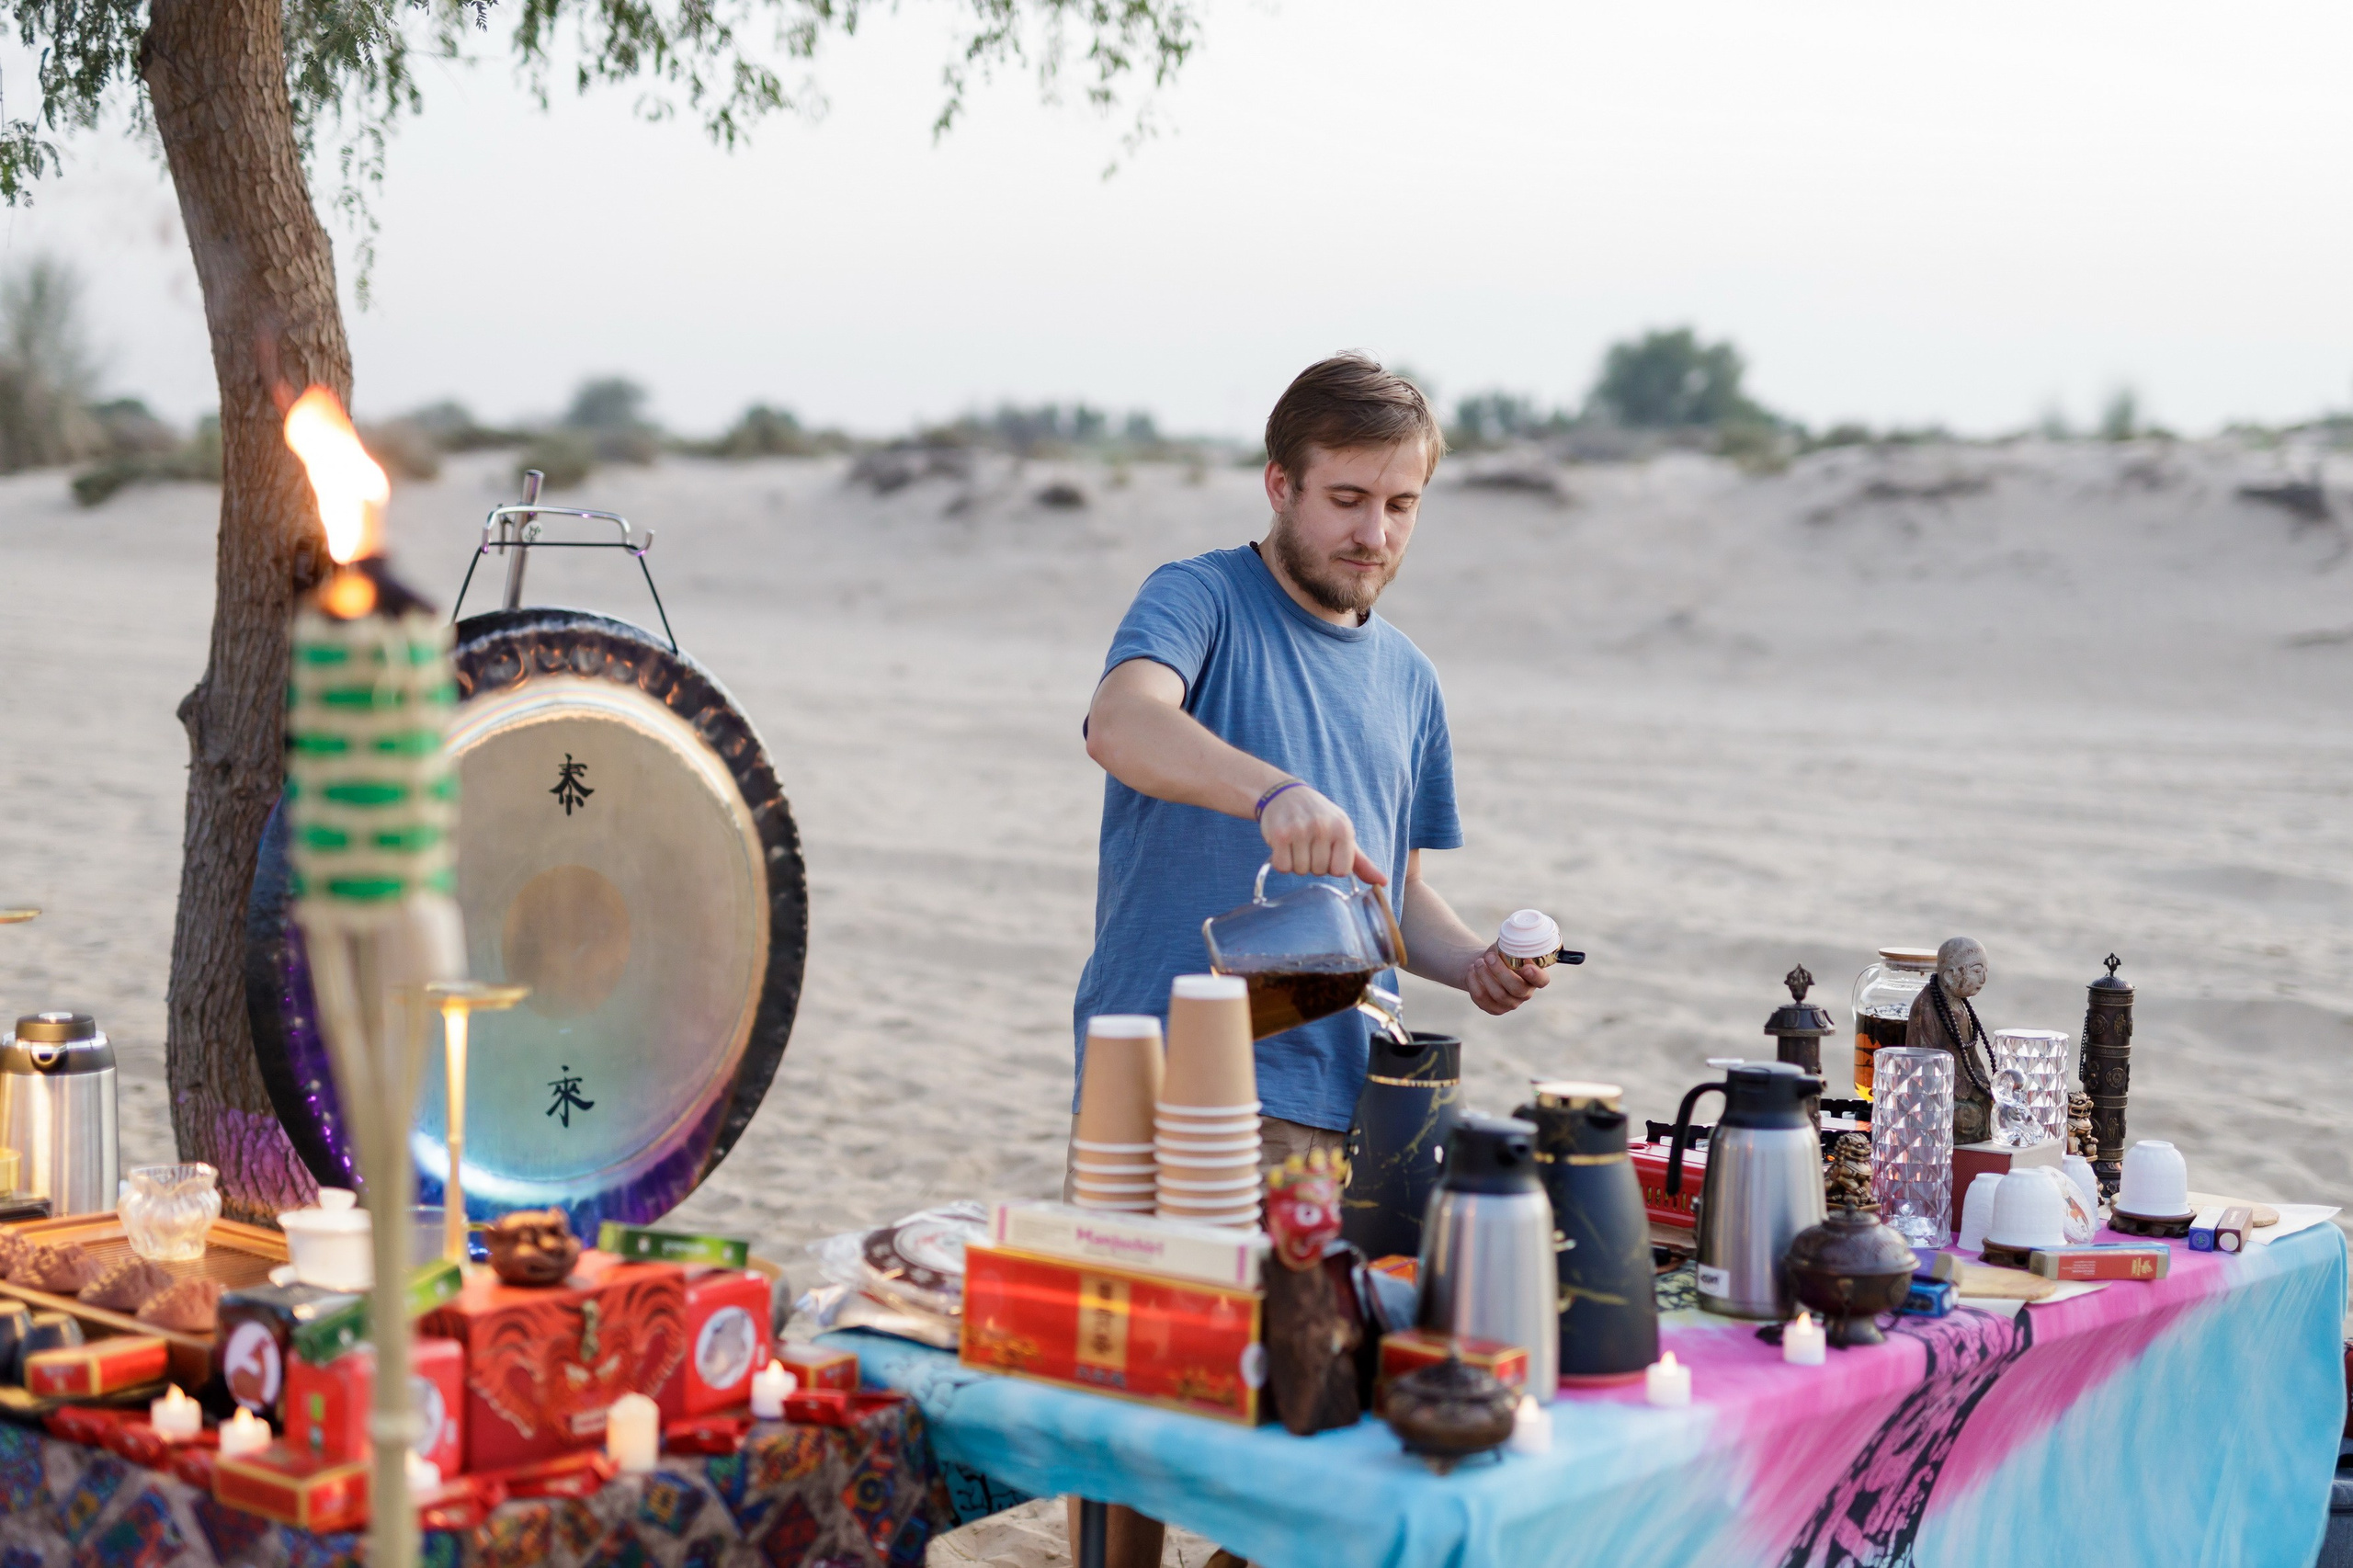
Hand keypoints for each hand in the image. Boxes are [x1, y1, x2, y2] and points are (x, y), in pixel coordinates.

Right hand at [1258, 784, 1384, 883]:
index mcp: (1343, 828)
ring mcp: (1300, 830)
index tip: (1327, 850)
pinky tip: (1284, 845)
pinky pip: (1282, 867)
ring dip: (1296, 862)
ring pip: (1300, 871)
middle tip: (1308, 843)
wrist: (1285, 794)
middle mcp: (1323, 827)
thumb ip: (1361, 862)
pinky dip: (1281, 861)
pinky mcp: (1279, 835)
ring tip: (1296, 842)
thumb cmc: (1319, 818)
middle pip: (1319, 872)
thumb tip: (1383, 882)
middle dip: (1312, 863)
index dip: (1331, 866)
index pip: (1341, 871)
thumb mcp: (1343, 834)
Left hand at [1466, 945, 1547, 1015]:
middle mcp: (1525, 993)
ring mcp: (1510, 1003)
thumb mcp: (1508, 946)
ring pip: (1498, 994)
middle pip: (1516, 988)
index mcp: (1534, 977)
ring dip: (1485, 975)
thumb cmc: (1501, 953)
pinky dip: (1473, 982)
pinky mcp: (1493, 1009)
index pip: (1542, 980)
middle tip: (1489, 957)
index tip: (1525, 966)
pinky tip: (1471, 970)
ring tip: (1477, 962)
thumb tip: (1513, 936)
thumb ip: (1513, 944)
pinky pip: (1481, 998)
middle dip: (1501, 971)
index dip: (1535, 975)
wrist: (1484, 963)